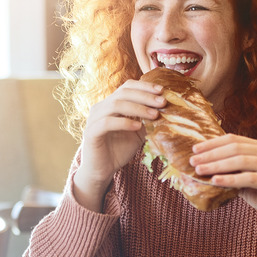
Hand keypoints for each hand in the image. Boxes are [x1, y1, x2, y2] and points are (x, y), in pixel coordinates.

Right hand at [73, 79, 165, 210]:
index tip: (162, 90)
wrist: (103, 170)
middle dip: (145, 96)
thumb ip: (147, 120)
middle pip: (123, 93)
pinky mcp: (91, 132)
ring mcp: (94, 119)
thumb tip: (166, 109)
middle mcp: (101, 107)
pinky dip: (124, 123)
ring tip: (154, 115)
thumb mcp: (138, 132)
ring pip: (116, 105)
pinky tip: (137, 127)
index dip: (144, 86)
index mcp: (111, 104)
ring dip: (138, 108)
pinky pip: (107, 123)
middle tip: (162, 102)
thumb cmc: (120, 150)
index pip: (127, 87)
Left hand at [190, 134, 256, 226]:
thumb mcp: (248, 182)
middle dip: (211, 154)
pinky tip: (215, 181)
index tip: (195, 149)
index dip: (213, 143)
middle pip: (235, 148)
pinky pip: (250, 178)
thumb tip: (205, 170)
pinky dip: (230, 179)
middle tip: (192, 160)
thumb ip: (233, 174)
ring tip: (199, 170)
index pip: (234, 140)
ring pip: (241, 160)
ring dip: (217, 165)